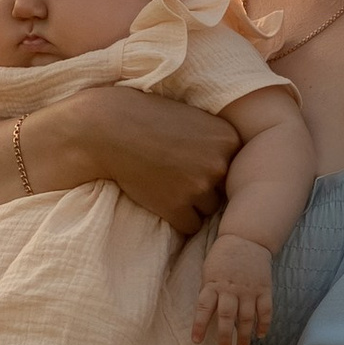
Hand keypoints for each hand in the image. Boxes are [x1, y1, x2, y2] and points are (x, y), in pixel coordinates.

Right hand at [59, 85, 237, 236]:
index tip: (189, 154)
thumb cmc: (148, 118)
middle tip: (175, 170)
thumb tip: (232, 172)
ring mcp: (198, 188)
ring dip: (189, 202)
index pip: (235, 167)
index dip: (211, 164)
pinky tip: (159, 195)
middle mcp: (220, 164)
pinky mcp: (177, 209)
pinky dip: (176, 216)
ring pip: (207, 210)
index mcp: (229, 138)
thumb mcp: (193, 118)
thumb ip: (216, 142)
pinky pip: (189, 226)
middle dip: (202, 185)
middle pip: (223, 190)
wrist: (108, 129)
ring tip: (166, 181)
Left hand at [193, 232, 273, 344]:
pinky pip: (265, 310)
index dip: (199, 325)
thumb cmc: (223, 257)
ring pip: (247, 317)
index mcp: (213, 284)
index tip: (197, 340)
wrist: (247, 239)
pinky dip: (264, 324)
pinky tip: (261, 335)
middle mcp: (230, 288)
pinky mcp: (264, 288)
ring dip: (245, 335)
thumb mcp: (208, 271)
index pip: (204, 307)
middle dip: (225, 336)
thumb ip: (208, 291)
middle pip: (227, 316)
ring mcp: (249, 289)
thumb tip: (206, 315)